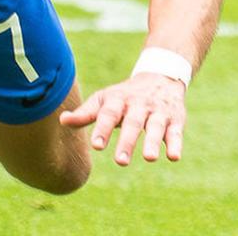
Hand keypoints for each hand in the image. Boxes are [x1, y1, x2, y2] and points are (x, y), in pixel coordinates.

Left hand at [60, 73, 185, 165]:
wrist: (160, 75)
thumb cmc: (125, 95)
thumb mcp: (105, 100)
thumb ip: (86, 113)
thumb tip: (61, 120)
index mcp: (118, 100)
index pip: (109, 114)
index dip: (102, 128)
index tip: (96, 146)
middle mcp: (138, 104)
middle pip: (133, 122)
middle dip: (128, 141)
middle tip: (120, 161)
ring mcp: (157, 111)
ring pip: (155, 126)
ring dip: (153, 142)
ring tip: (149, 158)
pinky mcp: (175, 119)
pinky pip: (176, 132)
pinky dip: (175, 143)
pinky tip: (173, 156)